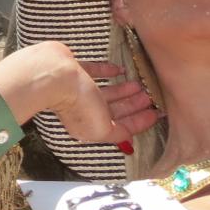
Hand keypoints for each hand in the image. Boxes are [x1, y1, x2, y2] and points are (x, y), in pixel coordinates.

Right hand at [0, 41, 159, 143]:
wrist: (53, 77)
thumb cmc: (76, 105)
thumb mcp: (101, 129)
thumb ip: (117, 134)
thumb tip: (128, 139)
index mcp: (89, 126)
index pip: (120, 127)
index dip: (138, 122)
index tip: (156, 114)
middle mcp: (84, 110)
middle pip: (115, 109)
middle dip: (133, 105)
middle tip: (151, 98)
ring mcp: (79, 90)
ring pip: (107, 92)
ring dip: (124, 90)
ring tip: (140, 85)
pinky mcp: (74, 70)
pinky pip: (96, 71)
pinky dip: (108, 71)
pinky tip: (119, 70)